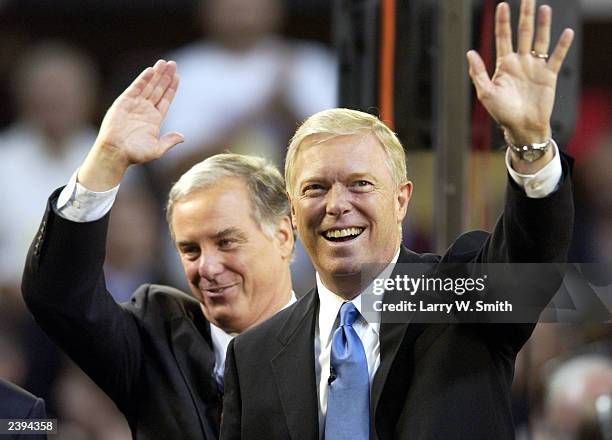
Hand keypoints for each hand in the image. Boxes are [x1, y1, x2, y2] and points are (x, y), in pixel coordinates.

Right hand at [79, 60, 183, 190]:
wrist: (115, 152)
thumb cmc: (135, 154)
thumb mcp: (157, 149)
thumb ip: (169, 141)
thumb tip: (182, 137)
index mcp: (154, 120)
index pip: (165, 100)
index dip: (171, 88)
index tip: (178, 77)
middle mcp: (145, 110)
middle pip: (158, 89)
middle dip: (165, 77)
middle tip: (173, 64)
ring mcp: (135, 105)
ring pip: (149, 86)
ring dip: (156, 74)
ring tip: (164, 62)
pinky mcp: (124, 102)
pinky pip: (136, 88)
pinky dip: (143, 79)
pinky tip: (151, 71)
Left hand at [466, 0, 573, 145]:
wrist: (522, 127)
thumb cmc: (502, 112)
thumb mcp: (485, 94)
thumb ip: (478, 73)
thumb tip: (470, 52)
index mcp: (504, 64)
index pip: (503, 37)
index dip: (502, 22)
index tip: (502, 5)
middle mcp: (520, 62)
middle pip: (523, 33)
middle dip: (525, 16)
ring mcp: (535, 67)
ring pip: (540, 41)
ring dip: (543, 25)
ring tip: (544, 8)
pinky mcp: (549, 76)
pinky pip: (557, 57)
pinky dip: (562, 46)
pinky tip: (566, 32)